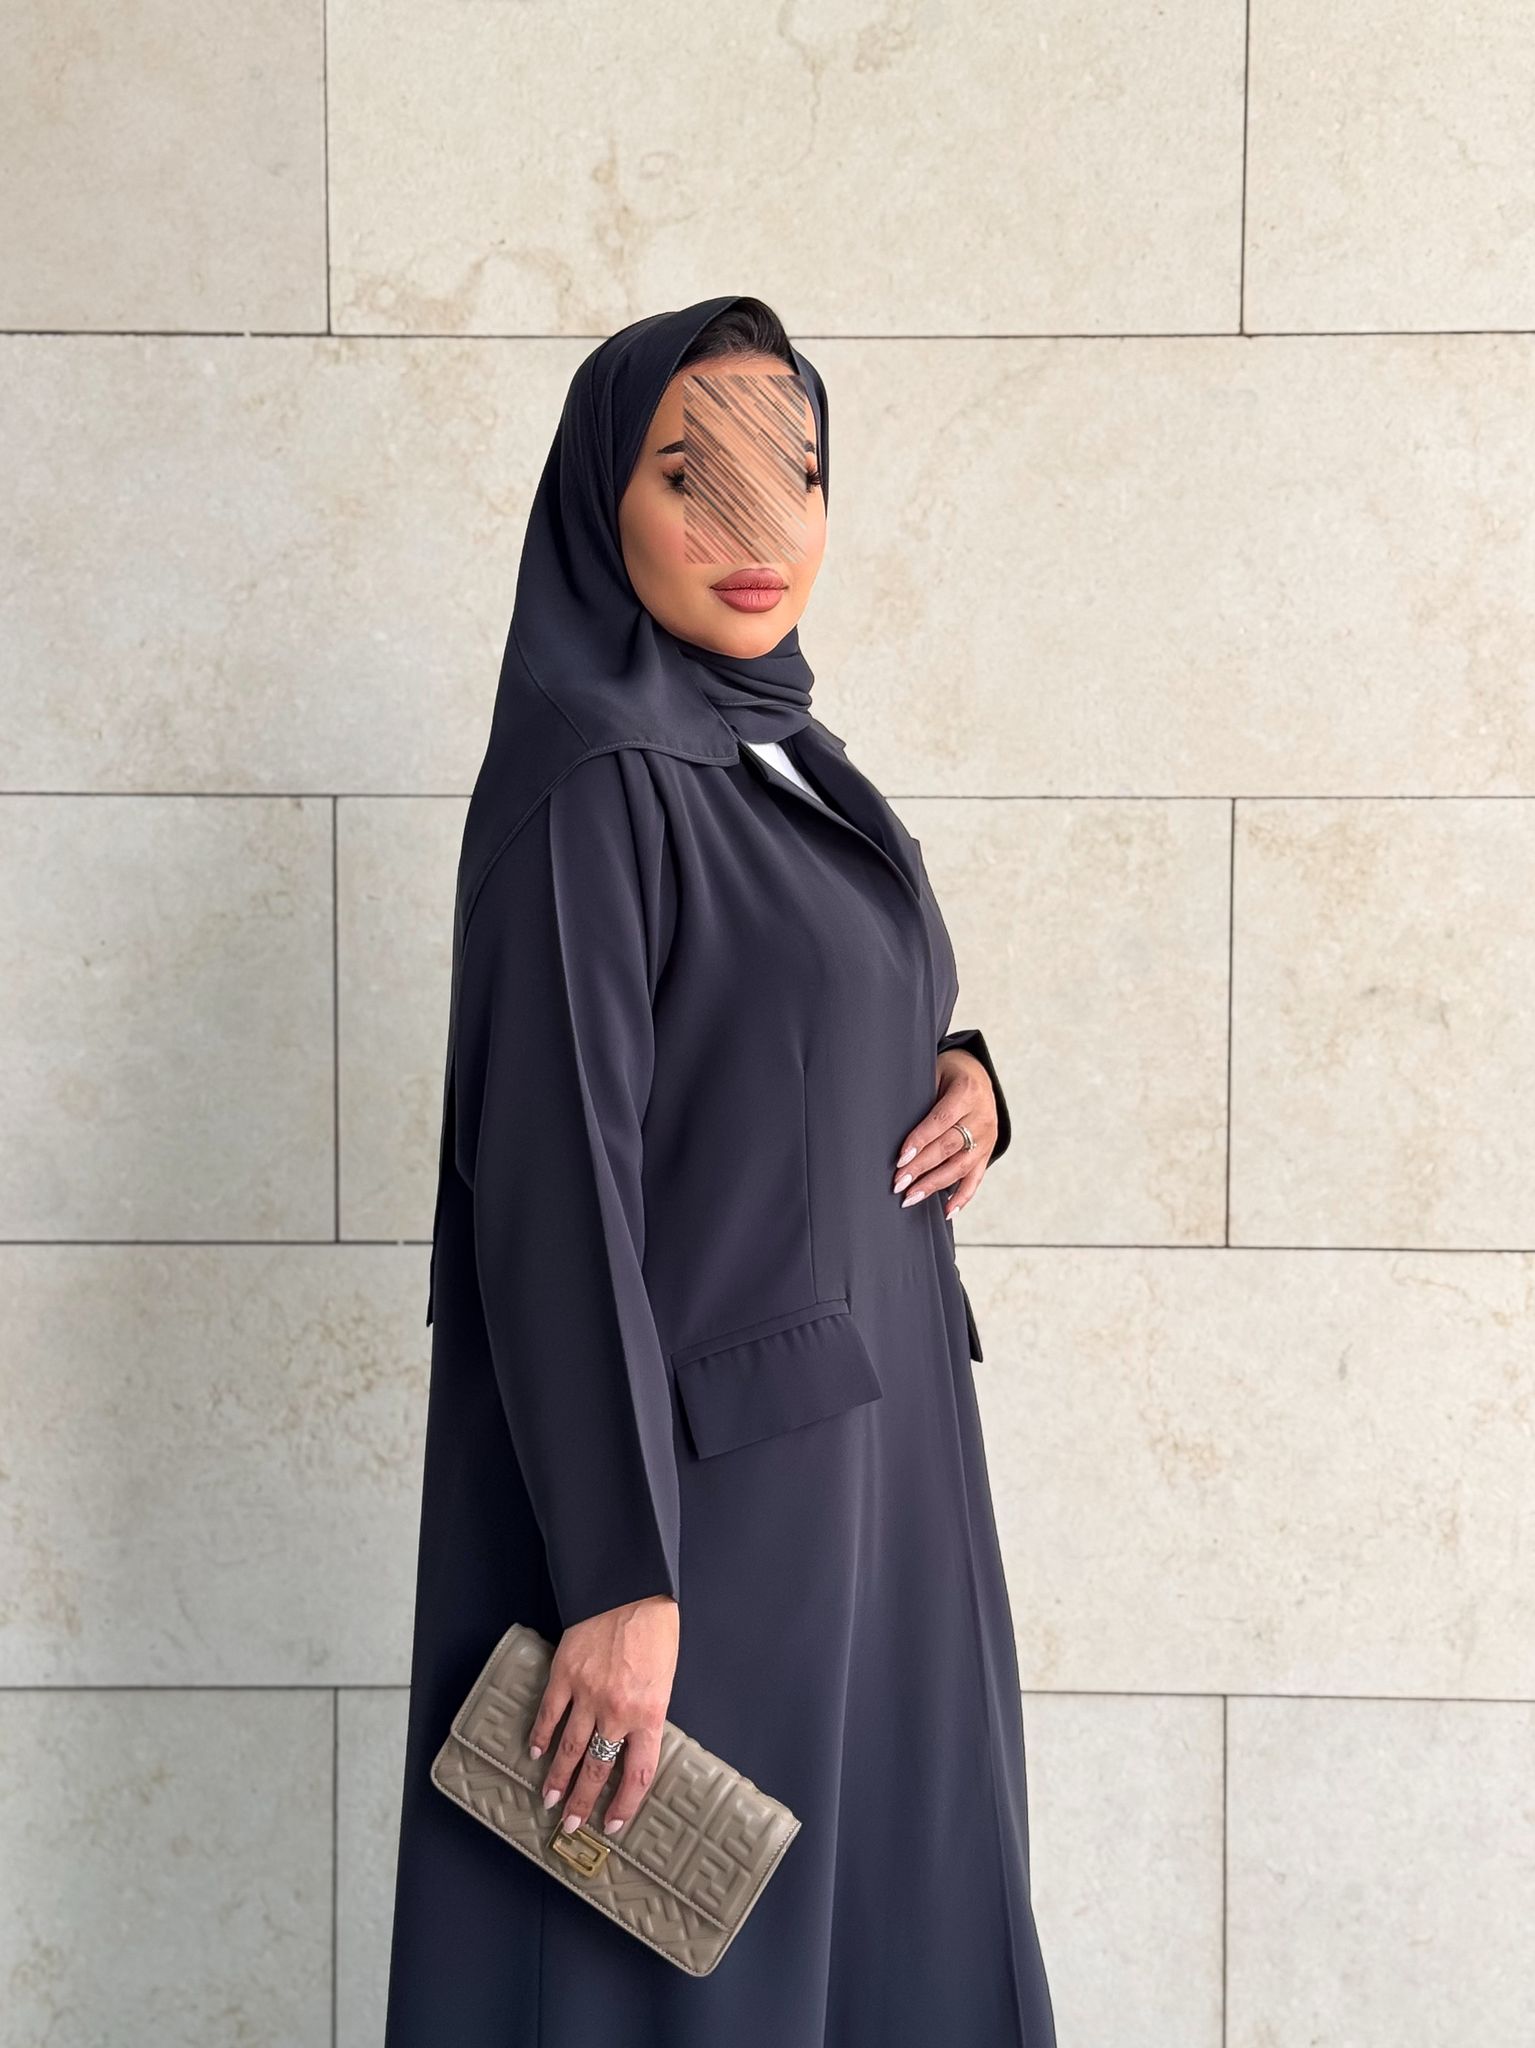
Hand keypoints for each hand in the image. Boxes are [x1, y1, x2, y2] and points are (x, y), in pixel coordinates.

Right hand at [528, 1592, 678, 1837]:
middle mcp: (617, 1711)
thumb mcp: (665, 1678)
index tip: (614, 1824)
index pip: (637, 1774)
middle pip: (597, 1768)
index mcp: (649, 1713)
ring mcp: (588, 1694)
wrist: (632, 1589)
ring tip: (550, 1800)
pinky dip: (541, 1736)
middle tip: (572, 1825)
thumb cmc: (656, 1629)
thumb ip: (648, 1713)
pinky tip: (537, 1752)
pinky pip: (550, 1714)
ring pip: (569, 1749)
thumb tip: (632, 1743)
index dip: (625, 1805)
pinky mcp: (565, 1674)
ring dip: (558, 1779)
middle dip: (583, 1802)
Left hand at [891, 1048, 998, 1220]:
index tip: (900, 1158)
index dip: (920, 1140)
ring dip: (935, 1185)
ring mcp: (987, 1137)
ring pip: (961, 1166)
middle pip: (950, 1147)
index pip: (941, 1121)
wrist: (978, 1074)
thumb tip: (888, 1125)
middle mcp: (982, 1117)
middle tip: (898, 1183)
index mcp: (967, 1092)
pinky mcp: (988, 1152)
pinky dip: (962, 1197)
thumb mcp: (933, 1073)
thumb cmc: (947, 1074)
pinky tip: (947, 1211)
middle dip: (922, 1167)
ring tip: (911, 1197)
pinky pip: (976, 1177)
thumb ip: (920, 1097)